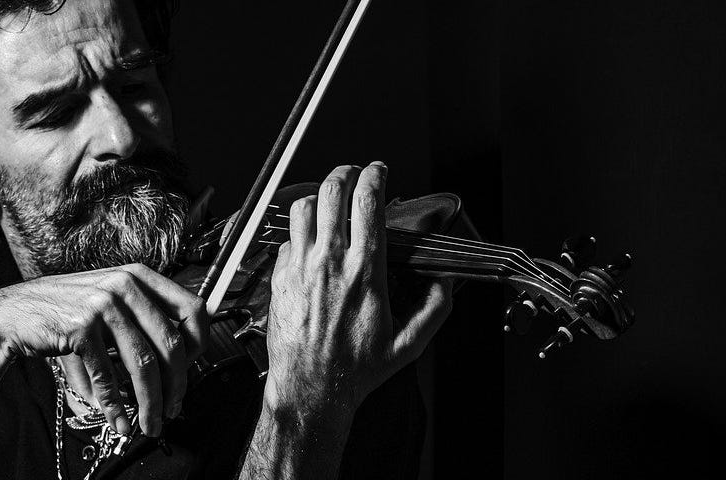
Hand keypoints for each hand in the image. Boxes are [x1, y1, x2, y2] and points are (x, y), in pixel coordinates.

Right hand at [0, 263, 209, 436]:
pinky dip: (115, 405)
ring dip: (150, 402)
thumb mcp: (111, 305)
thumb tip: (178, 371)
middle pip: (171, 344)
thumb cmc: (66, 313)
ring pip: (144, 364)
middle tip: (173, 410)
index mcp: (140, 276)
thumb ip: (144, 325)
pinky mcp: (81, 326)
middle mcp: (126, 284)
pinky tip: (119, 420)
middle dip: (177, 386)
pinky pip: (108, 375)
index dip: (199, 345)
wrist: (12, 314)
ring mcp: (103, 304)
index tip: (191, 371)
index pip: (193, 309)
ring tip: (150, 424)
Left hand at [264, 162, 452, 420]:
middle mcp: (329, 263)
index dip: (374, 176)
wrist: (311, 389)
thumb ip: (435, 308)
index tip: (378, 171)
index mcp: (364, 272)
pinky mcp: (280, 278)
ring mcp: (300, 268)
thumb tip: (445, 282)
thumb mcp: (409, 343)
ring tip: (331, 203)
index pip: (367, 203)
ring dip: (320, 198)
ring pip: (304, 208)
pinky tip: (312, 242)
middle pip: (333, 192)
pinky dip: (301, 233)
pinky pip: (287, 239)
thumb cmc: (355, 369)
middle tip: (354, 174)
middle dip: (346, 173)